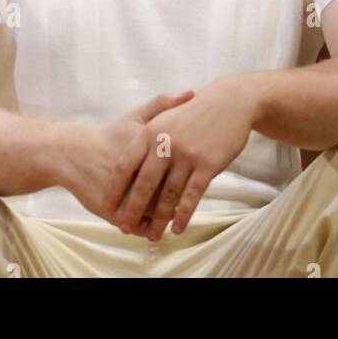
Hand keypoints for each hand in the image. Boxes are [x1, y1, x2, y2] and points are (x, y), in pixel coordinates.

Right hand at [59, 90, 194, 225]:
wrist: (74, 154)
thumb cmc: (111, 136)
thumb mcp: (136, 117)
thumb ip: (164, 104)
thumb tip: (191, 92)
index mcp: (150, 151)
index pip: (182, 169)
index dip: (190, 174)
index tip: (192, 174)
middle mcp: (139, 175)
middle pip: (172, 194)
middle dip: (180, 199)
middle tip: (184, 199)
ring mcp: (127, 196)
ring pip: (157, 216)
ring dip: (165, 220)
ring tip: (170, 218)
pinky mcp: (114, 213)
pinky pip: (139, 227)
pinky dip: (147, 228)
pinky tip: (151, 226)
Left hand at [104, 77, 256, 240]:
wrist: (229, 101)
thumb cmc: (195, 111)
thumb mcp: (165, 115)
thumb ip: (148, 136)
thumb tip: (130, 162)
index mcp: (150, 132)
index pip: (125, 165)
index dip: (115, 189)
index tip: (107, 208)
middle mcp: (164, 144)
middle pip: (143, 184)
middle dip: (132, 210)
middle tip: (124, 229)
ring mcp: (186, 155)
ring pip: (168, 195)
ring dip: (159, 219)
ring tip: (153, 237)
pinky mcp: (206, 165)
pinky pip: (192, 196)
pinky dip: (183, 215)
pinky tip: (177, 229)